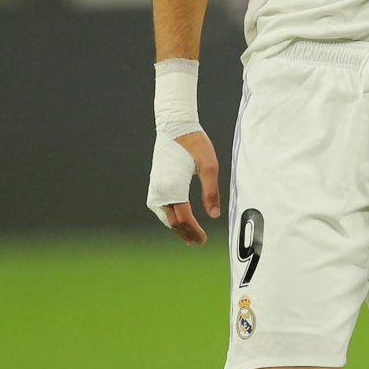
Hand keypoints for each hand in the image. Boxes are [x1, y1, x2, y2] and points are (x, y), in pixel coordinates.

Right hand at [147, 130, 220, 244]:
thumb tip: (213, 216)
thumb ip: (211, 192)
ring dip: (176, 227)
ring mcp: (155, 187)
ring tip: (188, 236)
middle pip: (172, 221)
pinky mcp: (155, 183)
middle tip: (198, 242)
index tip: (203, 240)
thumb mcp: (209, 166)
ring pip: (164, 216)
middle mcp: (160, 191)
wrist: (175, 127)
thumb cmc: (195, 144)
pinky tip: (177, 219)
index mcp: (173, 188)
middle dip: (185, 233)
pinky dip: (169, 217)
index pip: (184, 218)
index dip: (194, 231)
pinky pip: (160, 207)